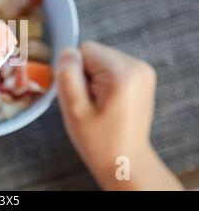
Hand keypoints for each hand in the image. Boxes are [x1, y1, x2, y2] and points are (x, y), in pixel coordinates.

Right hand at [55, 41, 182, 190]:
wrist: (124, 159)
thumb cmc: (98, 140)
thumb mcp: (74, 109)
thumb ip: (67, 75)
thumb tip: (67, 51)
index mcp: (122, 73)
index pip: (84, 50)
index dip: (75, 72)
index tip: (82, 95)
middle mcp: (137, 66)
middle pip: (94, 53)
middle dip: (86, 74)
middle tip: (90, 102)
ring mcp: (143, 70)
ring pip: (101, 58)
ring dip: (95, 78)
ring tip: (100, 103)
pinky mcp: (142, 75)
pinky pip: (111, 66)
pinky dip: (105, 80)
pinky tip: (108, 101)